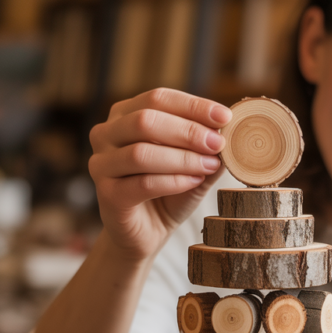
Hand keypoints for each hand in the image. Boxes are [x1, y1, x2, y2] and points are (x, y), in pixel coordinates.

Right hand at [89, 88, 231, 261]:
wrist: (145, 234)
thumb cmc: (167, 194)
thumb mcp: (192, 166)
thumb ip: (206, 148)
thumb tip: (230, 130)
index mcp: (124, 115)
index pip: (158, 98)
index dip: (193, 106)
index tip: (225, 117)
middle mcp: (105, 134)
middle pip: (146, 121)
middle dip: (188, 131)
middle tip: (218, 144)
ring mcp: (101, 164)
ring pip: (142, 153)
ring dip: (182, 158)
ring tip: (209, 166)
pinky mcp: (107, 194)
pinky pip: (141, 184)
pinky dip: (173, 182)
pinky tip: (194, 182)